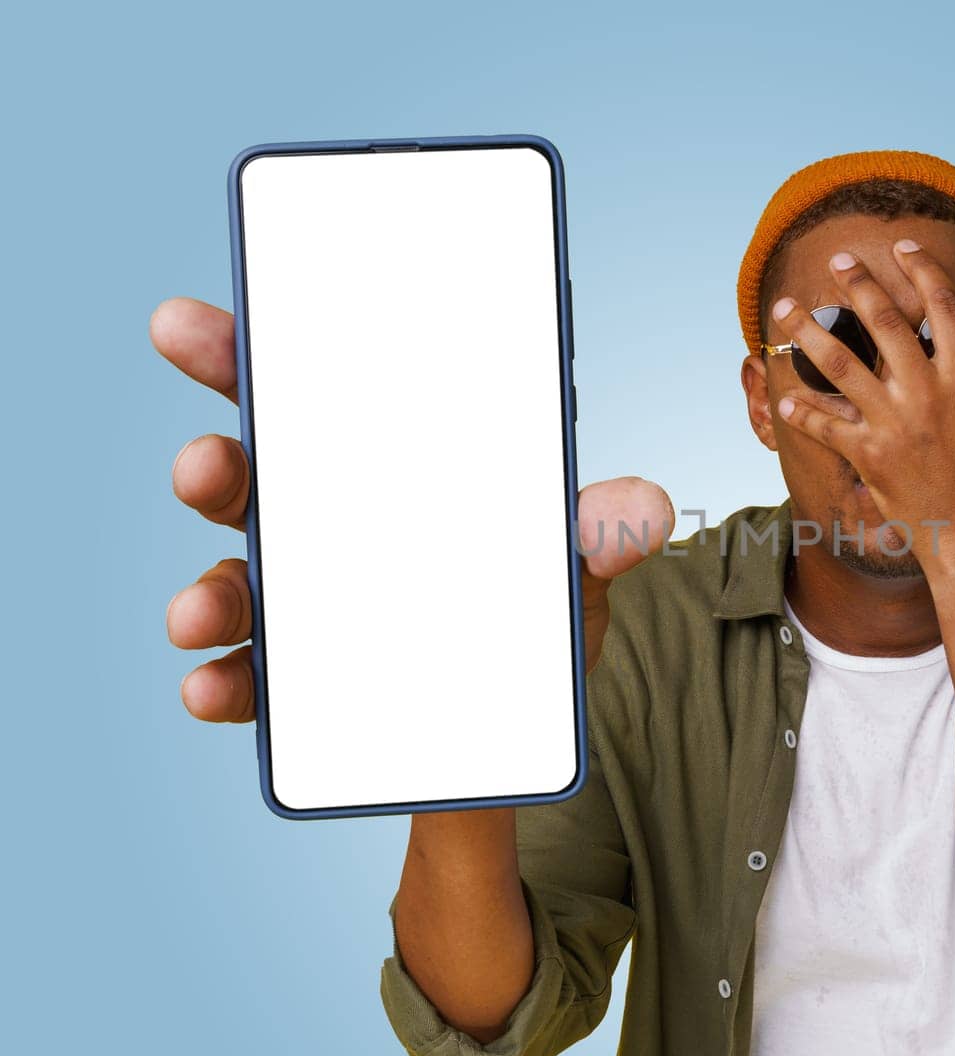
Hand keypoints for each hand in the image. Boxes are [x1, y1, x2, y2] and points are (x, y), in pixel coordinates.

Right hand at [151, 296, 670, 721]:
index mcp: (382, 464)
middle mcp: (328, 524)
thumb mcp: (576, 558)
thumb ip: (603, 529)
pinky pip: (250, 679)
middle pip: (250, 478)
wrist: (533, 712)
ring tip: (203, 613)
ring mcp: (307, 604)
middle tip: (205, 465)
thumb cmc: (537, 602)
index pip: (304, 394)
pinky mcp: (305, 685)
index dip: (243, 354)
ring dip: (211, 594)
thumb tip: (647, 509)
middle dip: (216, 466)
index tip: (189, 325)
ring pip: (237, 583)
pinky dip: (226, 684)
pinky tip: (209, 688)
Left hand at [769, 238, 954, 565]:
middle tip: (839, 258)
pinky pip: (826, 427)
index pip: (942, 306)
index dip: (923, 269)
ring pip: (842, 366)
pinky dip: (803, 412)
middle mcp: (927, 395)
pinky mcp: (868, 456)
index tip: (904, 246)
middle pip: (886, 323)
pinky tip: (784, 395)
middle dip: (859, 284)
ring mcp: (894, 425)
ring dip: (809, 332)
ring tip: (785, 306)